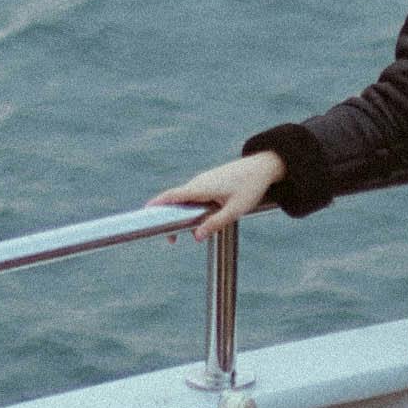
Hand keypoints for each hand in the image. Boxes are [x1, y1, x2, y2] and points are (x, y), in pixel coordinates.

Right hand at [150, 152, 283, 239]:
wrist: (263, 167)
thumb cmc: (250, 188)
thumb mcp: (234, 210)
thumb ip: (215, 223)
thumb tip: (196, 237)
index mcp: (201, 187)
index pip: (173, 195)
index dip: (157, 203)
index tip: (145, 213)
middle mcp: (198, 182)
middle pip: (176, 201)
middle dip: (170, 219)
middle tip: (171, 240)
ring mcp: (203, 181)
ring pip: (186, 200)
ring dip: (182, 216)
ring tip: (185, 235)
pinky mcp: (209, 182)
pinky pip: (194, 197)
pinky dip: (191, 209)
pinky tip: (199, 222)